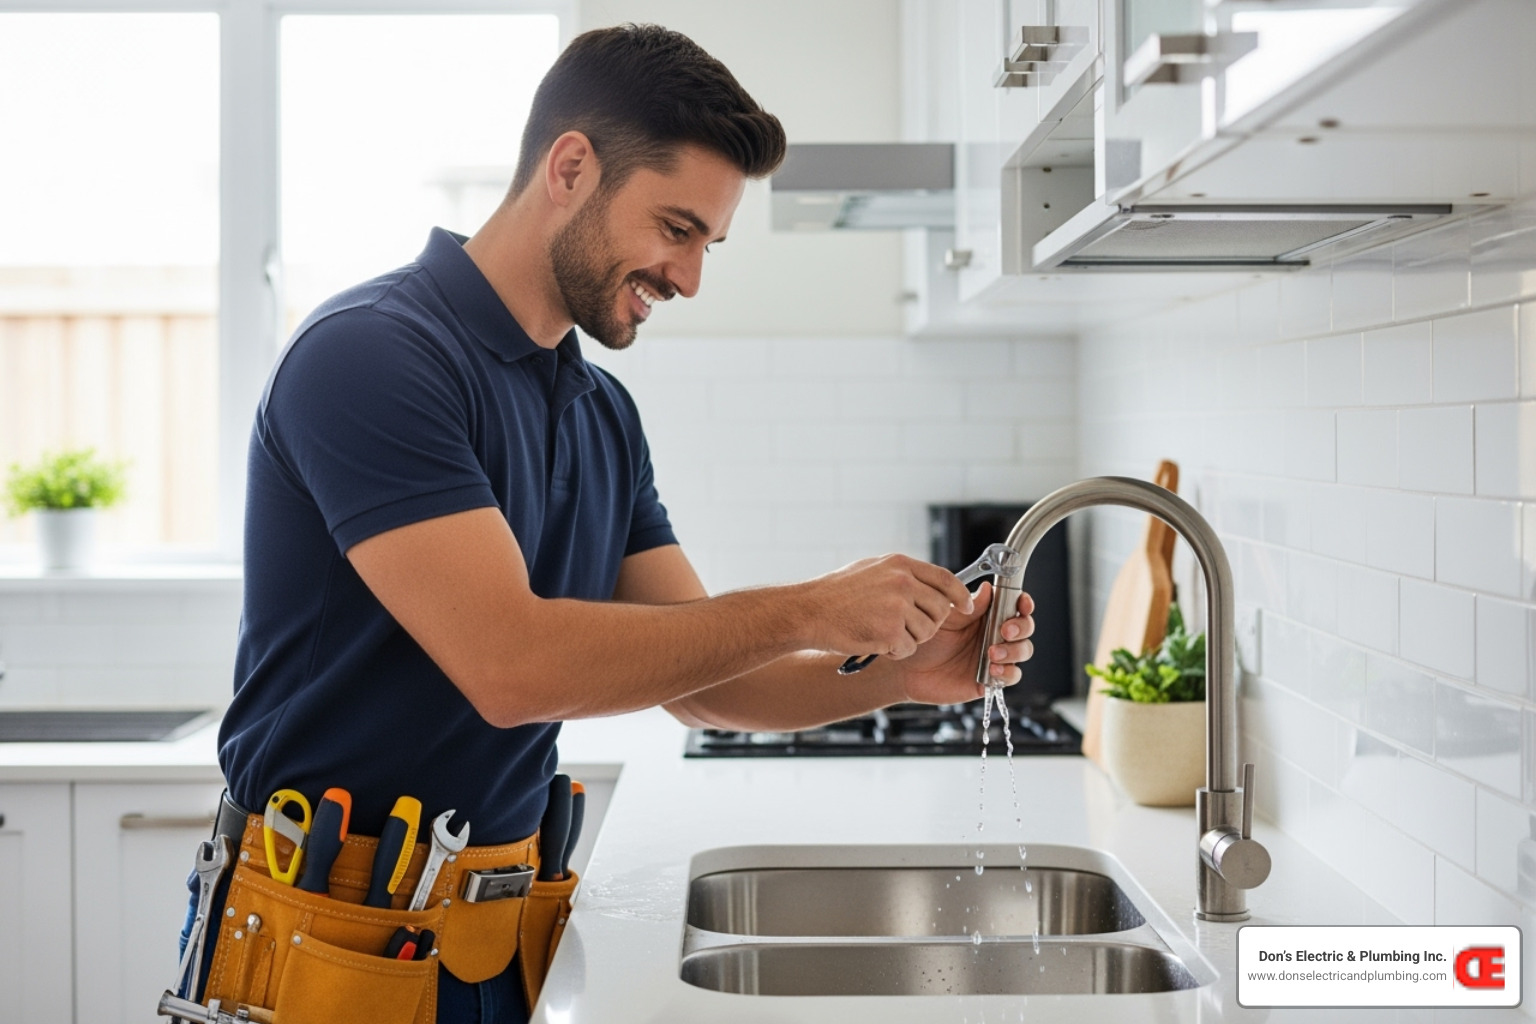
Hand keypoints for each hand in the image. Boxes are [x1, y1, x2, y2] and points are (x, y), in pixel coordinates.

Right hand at [800, 554, 974, 659]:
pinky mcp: (890, 630)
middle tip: (905, 627)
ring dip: (910, 639)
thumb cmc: (836, 594)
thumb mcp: (872, 570)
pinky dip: (895, 651)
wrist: (809, 611)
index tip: (966, 607)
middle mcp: (903, 581)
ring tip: (883, 633)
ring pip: (927, 632)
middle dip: (929, 623)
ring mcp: (897, 606)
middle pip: (940, 610)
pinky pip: (908, 648)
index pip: (946, 579)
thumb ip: (902, 575)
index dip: (959, 596)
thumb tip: (929, 583)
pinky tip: (876, 642)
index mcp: (900, 565)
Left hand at [897, 583, 1035, 705]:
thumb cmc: (925, 637)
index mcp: (987, 614)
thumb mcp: (945, 616)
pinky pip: (1011, 676)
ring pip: (1023, 651)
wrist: (907, 666)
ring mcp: (995, 657)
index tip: (1022, 603)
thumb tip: (988, 589)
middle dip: (1022, 627)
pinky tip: (992, 668)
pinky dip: (1008, 672)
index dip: (1023, 603)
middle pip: (1025, 628)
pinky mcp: (990, 678)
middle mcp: (994, 634)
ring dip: (1014, 650)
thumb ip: (968, 605)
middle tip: (1005, 630)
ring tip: (992, 652)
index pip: (1015, 605)